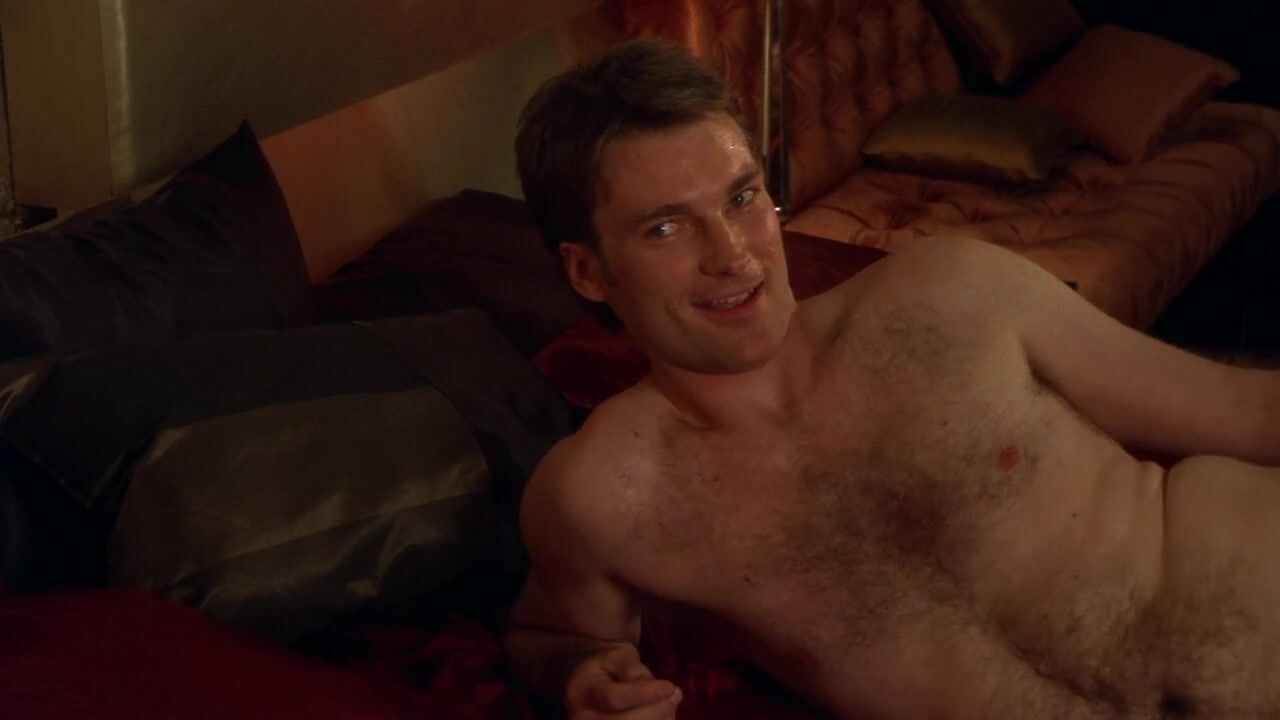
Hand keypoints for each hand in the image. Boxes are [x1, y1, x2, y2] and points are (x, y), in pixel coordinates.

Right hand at [564, 643, 682, 718]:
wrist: (590, 682)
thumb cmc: (607, 667)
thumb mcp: (618, 657)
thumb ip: (635, 672)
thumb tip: (662, 691)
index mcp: (583, 691)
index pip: (613, 698)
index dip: (644, 694)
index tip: (670, 686)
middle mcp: (583, 718)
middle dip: (655, 712)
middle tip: (676, 696)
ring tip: (671, 708)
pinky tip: (665, 719)